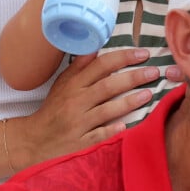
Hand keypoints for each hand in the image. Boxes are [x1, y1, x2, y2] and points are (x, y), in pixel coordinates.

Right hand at [17, 48, 160, 167]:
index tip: (142, 53)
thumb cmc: (53, 109)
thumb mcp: (62, 84)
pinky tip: (127, 124)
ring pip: (107, 110)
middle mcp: (76, 101)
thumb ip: (79, 66)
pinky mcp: (81, 143)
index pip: (100, 66)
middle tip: (155, 71)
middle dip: (133, 77)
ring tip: (149, 94)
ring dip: (130, 102)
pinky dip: (113, 129)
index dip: (123, 57)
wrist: (35, 140)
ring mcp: (79, 123)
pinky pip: (99, 135)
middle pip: (108, 86)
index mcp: (73, 84)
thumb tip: (95, 47)